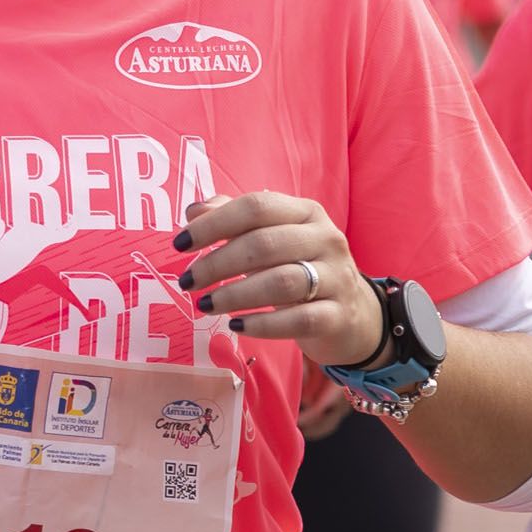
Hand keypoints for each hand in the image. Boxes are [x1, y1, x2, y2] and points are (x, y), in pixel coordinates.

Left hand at [174, 191, 382, 365]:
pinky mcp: (338, 315)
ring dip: (235, 294)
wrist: (351, 315)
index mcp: (306, 212)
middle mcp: (326, 239)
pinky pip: (299, 319)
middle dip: (218, 263)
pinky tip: (236, 326)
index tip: (181, 244)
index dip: (214, 223)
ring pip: (281, 282)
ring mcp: (337, 277)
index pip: (257, 206)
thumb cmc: (300, 269)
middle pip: (264, 244)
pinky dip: (262, 324)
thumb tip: (194, 211)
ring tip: (205, 304)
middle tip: (188, 282)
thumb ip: (233, 220)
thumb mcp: (271, 238)